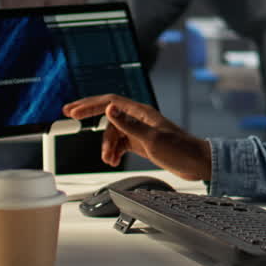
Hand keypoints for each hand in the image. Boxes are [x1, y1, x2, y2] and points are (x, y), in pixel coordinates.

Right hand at [62, 95, 210, 180]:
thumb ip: (128, 125)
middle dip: (89, 115)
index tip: (73, 111)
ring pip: (113, 132)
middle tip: (68, 116)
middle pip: (108, 113)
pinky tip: (114, 160)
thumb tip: (109, 109)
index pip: (110, 102)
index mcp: (141, 112)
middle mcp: (139, 118)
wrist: (197, 163)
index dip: (89, 105)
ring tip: (108, 159)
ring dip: (107, 145)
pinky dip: (114, 150)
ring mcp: (140, 130)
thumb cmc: (180, 150)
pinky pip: (121, 142)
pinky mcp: (142, 142)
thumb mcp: (151, 139)